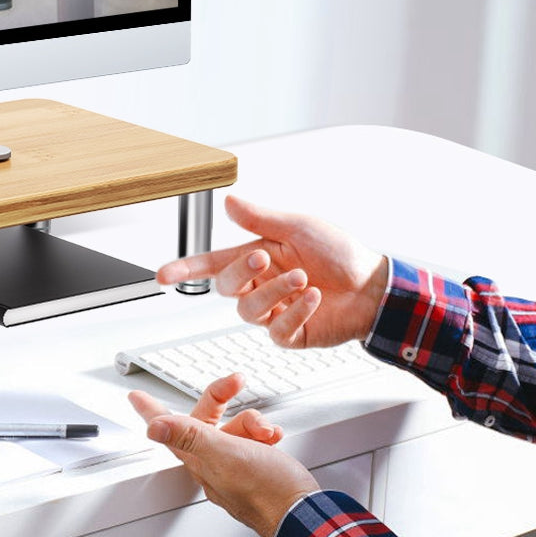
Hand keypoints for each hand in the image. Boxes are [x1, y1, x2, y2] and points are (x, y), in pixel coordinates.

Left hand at [129, 372, 316, 536]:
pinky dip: (265, 434)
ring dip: (254, 422)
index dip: (152, 410)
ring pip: (235, 426)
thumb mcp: (225, 454)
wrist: (300, 513)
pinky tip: (273, 439)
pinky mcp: (254, 467)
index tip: (136, 397)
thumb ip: (190, 437)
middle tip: (236, 380)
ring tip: (267, 433)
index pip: (168, 430)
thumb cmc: (266, 491)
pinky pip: (253, 439)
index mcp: (199, 459)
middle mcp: (212, 463)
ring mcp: (233, 465)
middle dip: (225, 399)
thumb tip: (153, 427)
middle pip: (207, 419)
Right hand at [156, 195, 388, 348]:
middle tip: (261, 256)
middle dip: (240, 272)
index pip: (214, 264)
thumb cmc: (339, 253)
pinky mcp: (292, 334)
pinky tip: (312, 297)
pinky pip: (277, 330)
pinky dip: (295, 312)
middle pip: (226, 287)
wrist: (372, 286)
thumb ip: (260, 219)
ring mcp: (275, 312)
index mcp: (259, 257)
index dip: (187, 269)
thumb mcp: (298, 227)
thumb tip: (229, 202)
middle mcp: (262, 285)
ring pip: (249, 311)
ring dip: (273, 291)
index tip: (162, 275)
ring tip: (302, 277)